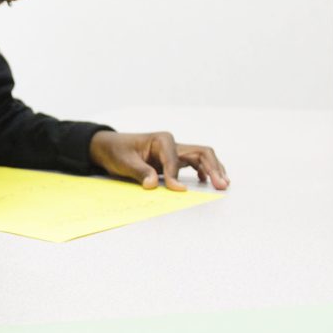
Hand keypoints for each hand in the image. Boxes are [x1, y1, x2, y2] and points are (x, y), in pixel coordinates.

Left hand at [88, 130, 228, 190]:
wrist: (109, 147)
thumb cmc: (117, 151)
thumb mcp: (124, 162)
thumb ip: (140, 172)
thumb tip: (153, 185)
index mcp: (161, 140)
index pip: (175, 160)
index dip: (176, 177)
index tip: (178, 192)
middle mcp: (172, 143)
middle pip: (201, 153)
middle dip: (213, 168)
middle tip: (222, 186)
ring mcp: (175, 151)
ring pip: (202, 158)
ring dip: (215, 169)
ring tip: (223, 185)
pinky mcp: (174, 160)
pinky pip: (195, 164)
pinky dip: (205, 171)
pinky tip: (208, 182)